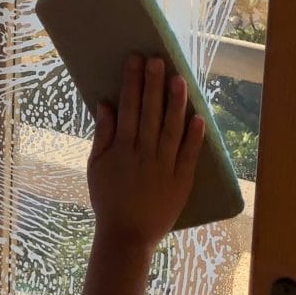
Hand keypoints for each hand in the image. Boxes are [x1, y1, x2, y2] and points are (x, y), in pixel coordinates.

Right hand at [85, 54, 203, 253]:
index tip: (135, 59)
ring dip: (176, 103)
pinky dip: (194, 136)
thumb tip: (105, 104)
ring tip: (179, 79)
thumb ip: (103, 134)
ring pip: (171, 129)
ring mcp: (164, 167)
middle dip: (153, 83)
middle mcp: (143, 153)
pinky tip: (198, 116)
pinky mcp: (181, 181)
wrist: (127, 236)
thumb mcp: (97, 166)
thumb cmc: (108, 199)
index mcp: (122, 148)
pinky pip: (189, 155)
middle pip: (150, 112)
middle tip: (157, 58)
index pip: (128, 107)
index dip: (132, 81)